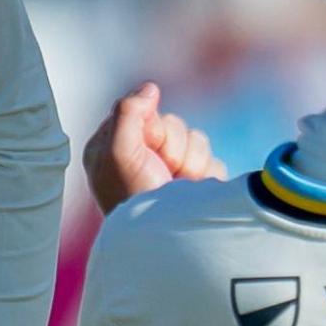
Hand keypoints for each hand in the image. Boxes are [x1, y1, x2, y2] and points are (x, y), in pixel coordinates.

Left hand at [82, 82, 226, 214]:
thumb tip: (150, 87)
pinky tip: (191, 190)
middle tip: (162, 170)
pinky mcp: (195, 180)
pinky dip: (205, 174)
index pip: (142, 110)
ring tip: (177, 184)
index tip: (144, 149)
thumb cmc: (134, 198)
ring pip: (195, 138)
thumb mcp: (118, 152)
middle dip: (172, 146)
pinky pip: (211, 158)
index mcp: (113, 145)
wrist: (165, 237)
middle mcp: (141, 154)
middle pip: (172, 123)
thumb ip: (128, 112)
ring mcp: (169, 167)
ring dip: (190, 162)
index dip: (149, 126)